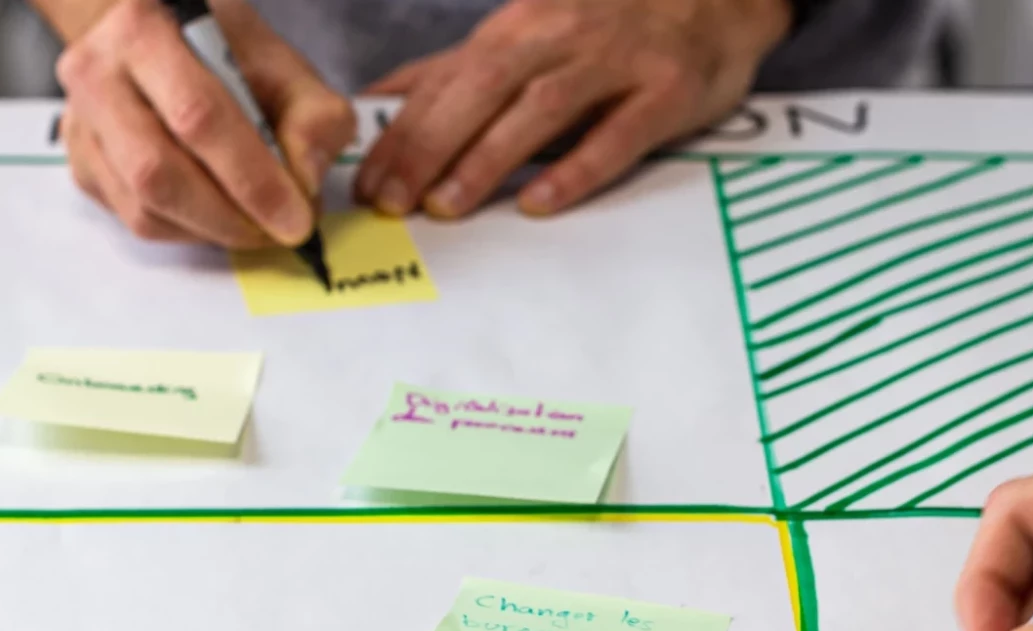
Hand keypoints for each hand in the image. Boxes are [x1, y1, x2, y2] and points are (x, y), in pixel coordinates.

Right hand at [54, 0, 353, 245]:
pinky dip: (189, 231)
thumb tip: (303, 182)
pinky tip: (219, 213)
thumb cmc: (222, 52)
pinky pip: (137, 221)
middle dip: (231, 217)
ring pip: (145, 207)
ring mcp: (81, 125)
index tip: (296, 218)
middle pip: (158, 172)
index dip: (252, 178)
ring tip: (256, 222)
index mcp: (144, 30)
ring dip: (212, 230)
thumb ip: (313, 117)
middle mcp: (96, 74)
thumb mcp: (283, 65)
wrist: (162, 42)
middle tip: (278, 231)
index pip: (197, 117)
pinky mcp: (82, 166)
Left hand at [355, 0, 789, 219]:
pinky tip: (541, 202)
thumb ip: (459, 70)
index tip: (367, 181)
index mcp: (519, 27)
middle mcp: (561, 37)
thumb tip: (382, 102)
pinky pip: (616, 134)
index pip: (446, 81)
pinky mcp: (665, 91)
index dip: (402, 130)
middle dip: (428, 145)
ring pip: (540, 110)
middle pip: (481, 90)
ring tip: (447, 205)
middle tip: (392, 202)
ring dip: (487, 159)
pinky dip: (576, 170)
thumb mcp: (529, 34)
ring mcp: (615, 62)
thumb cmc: (612, 24)